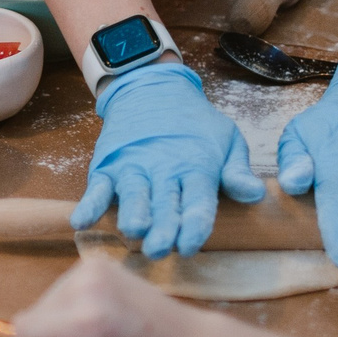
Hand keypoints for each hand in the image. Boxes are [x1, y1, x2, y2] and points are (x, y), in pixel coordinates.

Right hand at [11, 255, 214, 336]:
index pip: (25, 329)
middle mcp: (86, 287)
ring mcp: (93, 269)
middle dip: (43, 336)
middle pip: (34, 312)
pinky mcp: (99, 261)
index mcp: (86, 322)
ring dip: (55, 320)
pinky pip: (64, 287)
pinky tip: (93, 319)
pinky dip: (69, 305)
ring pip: (46, 298)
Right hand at [73, 64, 266, 257]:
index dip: (193, 223)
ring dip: (132, 214)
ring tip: (132, 231)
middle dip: (161, 227)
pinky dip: (88, 204)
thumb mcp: (226, 140)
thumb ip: (237, 170)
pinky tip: (81, 221)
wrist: (152, 88)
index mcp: (196, 166)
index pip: (197, 200)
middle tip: (160, 248)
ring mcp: (132, 168)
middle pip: (163, 203)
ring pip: (132, 195)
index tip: (191, 244)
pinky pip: (96, 188)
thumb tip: (255, 194)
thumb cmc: (194, 123)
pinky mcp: (108, 167)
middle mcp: (163, 169)